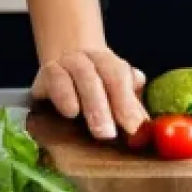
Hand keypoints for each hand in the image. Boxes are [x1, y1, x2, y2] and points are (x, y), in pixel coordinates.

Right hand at [30, 47, 148, 140]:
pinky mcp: (46, 74)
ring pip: (83, 75)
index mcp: (108, 62)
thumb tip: (145, 124)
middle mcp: (89, 58)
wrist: (58, 63)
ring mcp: (67, 62)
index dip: (128, 102)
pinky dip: (64, 95)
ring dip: (92, 103)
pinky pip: (56, 79)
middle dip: (111, 105)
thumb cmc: (90, 86)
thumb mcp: (111, 92)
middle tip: (112, 134)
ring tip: (98, 130)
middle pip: (104, 75)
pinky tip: (71, 111)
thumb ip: (128, 106)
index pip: (121, 77)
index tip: (134, 127)